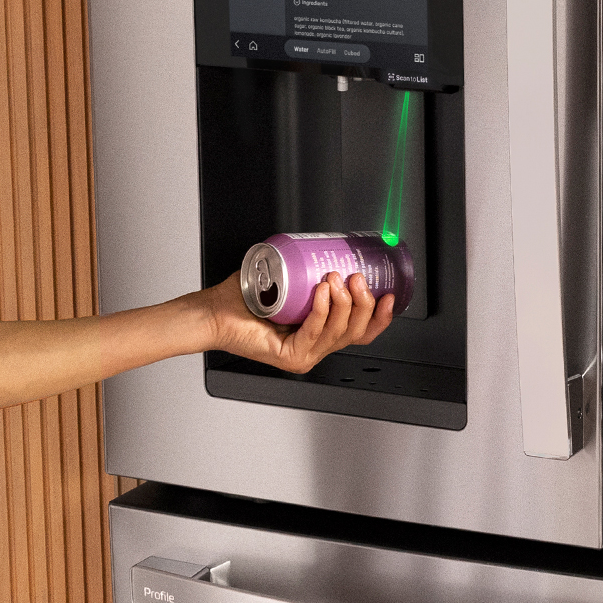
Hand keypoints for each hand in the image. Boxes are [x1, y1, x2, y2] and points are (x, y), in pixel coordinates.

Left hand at [193, 269, 395, 374]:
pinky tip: (322, 293)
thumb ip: (310, 269)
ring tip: (334, 278)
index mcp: (319, 334)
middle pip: (355, 332)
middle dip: (363, 303)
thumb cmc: (244, 297)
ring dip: (343, 302)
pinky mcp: (290, 357)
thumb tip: (329, 245)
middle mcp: (314, 348)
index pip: (360, 332)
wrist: (214, 310)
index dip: (379, 316)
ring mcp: (304, 356)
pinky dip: (322, 311)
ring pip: (339, 332)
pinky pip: (314, 333)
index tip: (388, 295)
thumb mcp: (288, 280)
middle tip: (356, 277)